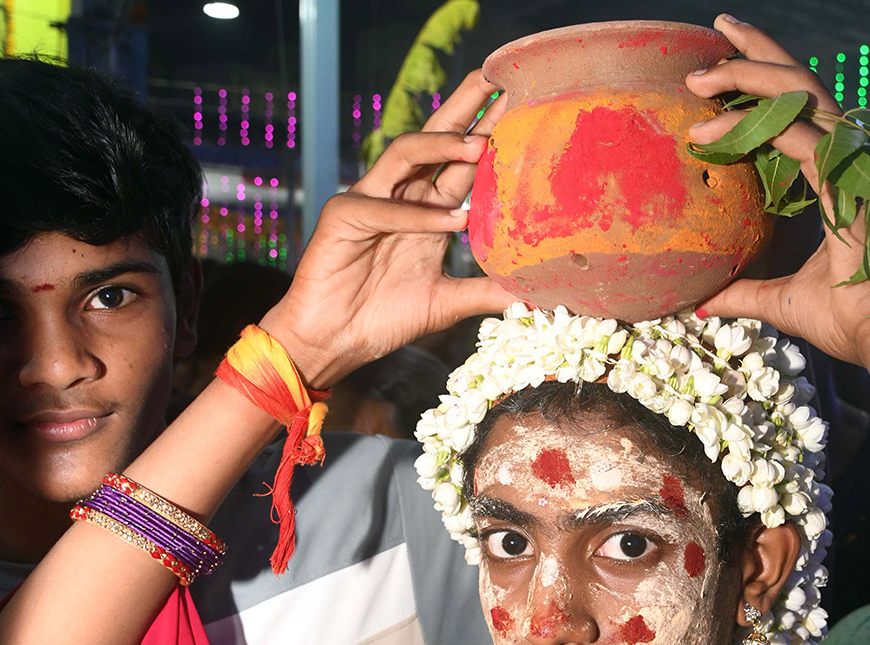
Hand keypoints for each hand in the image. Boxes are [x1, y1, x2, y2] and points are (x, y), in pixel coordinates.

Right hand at [259, 71, 517, 386]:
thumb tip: (535, 298)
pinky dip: (418, 215)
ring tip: (482, 144)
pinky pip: (384, 209)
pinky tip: (452, 219)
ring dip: (443, 146)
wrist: (333, 343)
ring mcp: (369, 200)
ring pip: (405, 153)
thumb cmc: (383, 318)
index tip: (524, 106)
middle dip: (465, 104)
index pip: (463, 162)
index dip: (490, 132)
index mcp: (427, 209)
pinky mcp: (343, 217)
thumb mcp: (448, 303)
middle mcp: (400, 194)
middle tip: (499, 77)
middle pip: (435, 137)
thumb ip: (487, 292)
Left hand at [687, 16, 869, 366]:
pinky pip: (796, 138)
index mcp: (839, 173)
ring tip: (697, 76)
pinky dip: (751, 128)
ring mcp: (853, 166)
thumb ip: (743, 292)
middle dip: (756, 52)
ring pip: (798, 97)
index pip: (801, 108)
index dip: (768, 74)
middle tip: (714, 31)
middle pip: (801, 84)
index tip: (725, 61)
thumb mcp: (780, 300)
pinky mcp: (849, 184)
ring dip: (745, 79)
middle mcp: (850, 159)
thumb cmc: (848, 318)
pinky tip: (708, 130)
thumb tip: (705, 302)